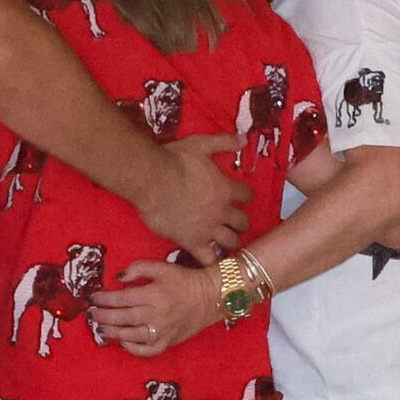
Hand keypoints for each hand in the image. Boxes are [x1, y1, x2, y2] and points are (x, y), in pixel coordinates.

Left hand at [93, 258, 222, 357]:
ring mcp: (163, 330)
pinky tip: (124, 343)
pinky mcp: (169, 341)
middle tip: (92, 314)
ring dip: (113, 332)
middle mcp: (157, 314)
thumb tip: (118, 278)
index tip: (93, 297)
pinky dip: (135, 350)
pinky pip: (149, 350)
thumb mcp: (162, 267)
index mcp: (154, 295)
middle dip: (104, 316)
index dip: (105, 298)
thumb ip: (139, 268)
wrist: (212, 297)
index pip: (122, 298)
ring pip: (132, 336)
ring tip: (101, 328)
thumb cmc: (185, 280)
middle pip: (124, 317)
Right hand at [140, 133, 250, 256]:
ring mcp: (208, 229)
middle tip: (234, 222)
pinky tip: (210, 258)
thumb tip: (245, 139)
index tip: (241, 197)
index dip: (246, 196)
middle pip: (243, 222)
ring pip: (231, 241)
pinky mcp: (192, 242)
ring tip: (225, 241)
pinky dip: (212, 260)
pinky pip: (209, 259)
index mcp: (226, 189)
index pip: (248, 196)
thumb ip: (223, 142)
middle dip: (241, 222)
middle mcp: (222, 212)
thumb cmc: (174, 160)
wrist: (151, 180)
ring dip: (230, 241)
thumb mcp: (200, 145)